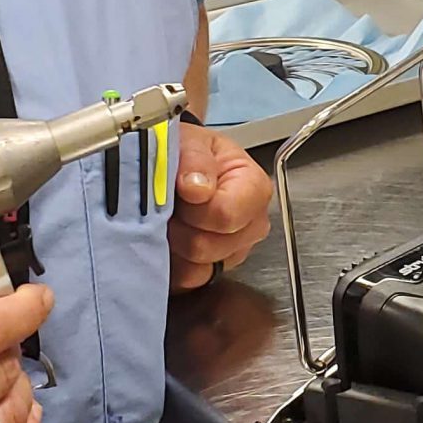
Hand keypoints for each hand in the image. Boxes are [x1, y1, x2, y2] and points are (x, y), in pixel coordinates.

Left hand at [169, 125, 273, 291]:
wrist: (178, 166)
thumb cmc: (190, 153)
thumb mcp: (191, 141)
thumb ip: (195, 160)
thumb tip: (197, 188)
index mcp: (255, 189)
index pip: (226, 215)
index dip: (195, 208)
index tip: (182, 192)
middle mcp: (251, 225)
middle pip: (209, 247)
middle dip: (180, 227)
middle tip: (170, 206)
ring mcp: (232, 252)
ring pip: (196, 268)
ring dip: (173, 245)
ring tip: (169, 219)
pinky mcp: (211, 271)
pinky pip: (186, 280)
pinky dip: (170, 262)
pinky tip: (167, 238)